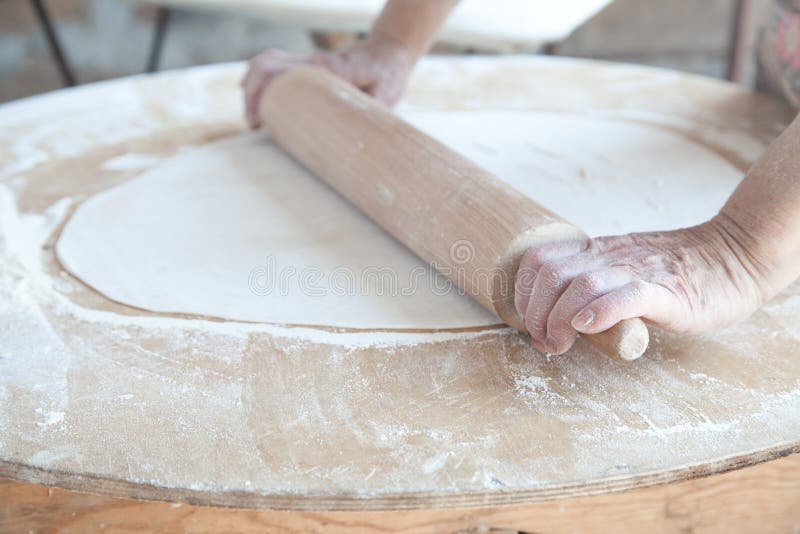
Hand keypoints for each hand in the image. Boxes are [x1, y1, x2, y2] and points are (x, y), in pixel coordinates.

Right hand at [242, 37, 414, 128]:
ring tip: (253, 117)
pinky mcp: (305, 65)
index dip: (264, 94)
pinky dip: (258, 80)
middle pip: (266, 66)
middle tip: (253, 124)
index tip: (259, 120)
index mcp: (327, 68)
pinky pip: (273, 65)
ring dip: (251, 86)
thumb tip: (363, 131)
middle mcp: (312, 61)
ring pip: (265, 63)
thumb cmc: (387, 75)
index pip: (284, 73)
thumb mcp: (387, 92)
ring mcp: (306, 61)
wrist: (388, 52)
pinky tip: (256, 100)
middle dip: (251, 94)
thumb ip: (375, 106)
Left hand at [513, 216, 771, 354]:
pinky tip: (587, 327)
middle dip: (534, 313)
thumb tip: (556, 321)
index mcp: (597, 252)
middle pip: (550, 274)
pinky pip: (627, 295)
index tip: (529, 322)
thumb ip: (593, 287)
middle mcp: (610, 257)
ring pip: (579, 284)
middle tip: (545, 341)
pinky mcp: (667, 291)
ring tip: (560, 344)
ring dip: (557, 319)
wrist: (735, 257)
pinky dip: (600, 310)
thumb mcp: (624, 271)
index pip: (539, 259)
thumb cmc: (678, 274)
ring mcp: (637, 271)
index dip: (522, 292)